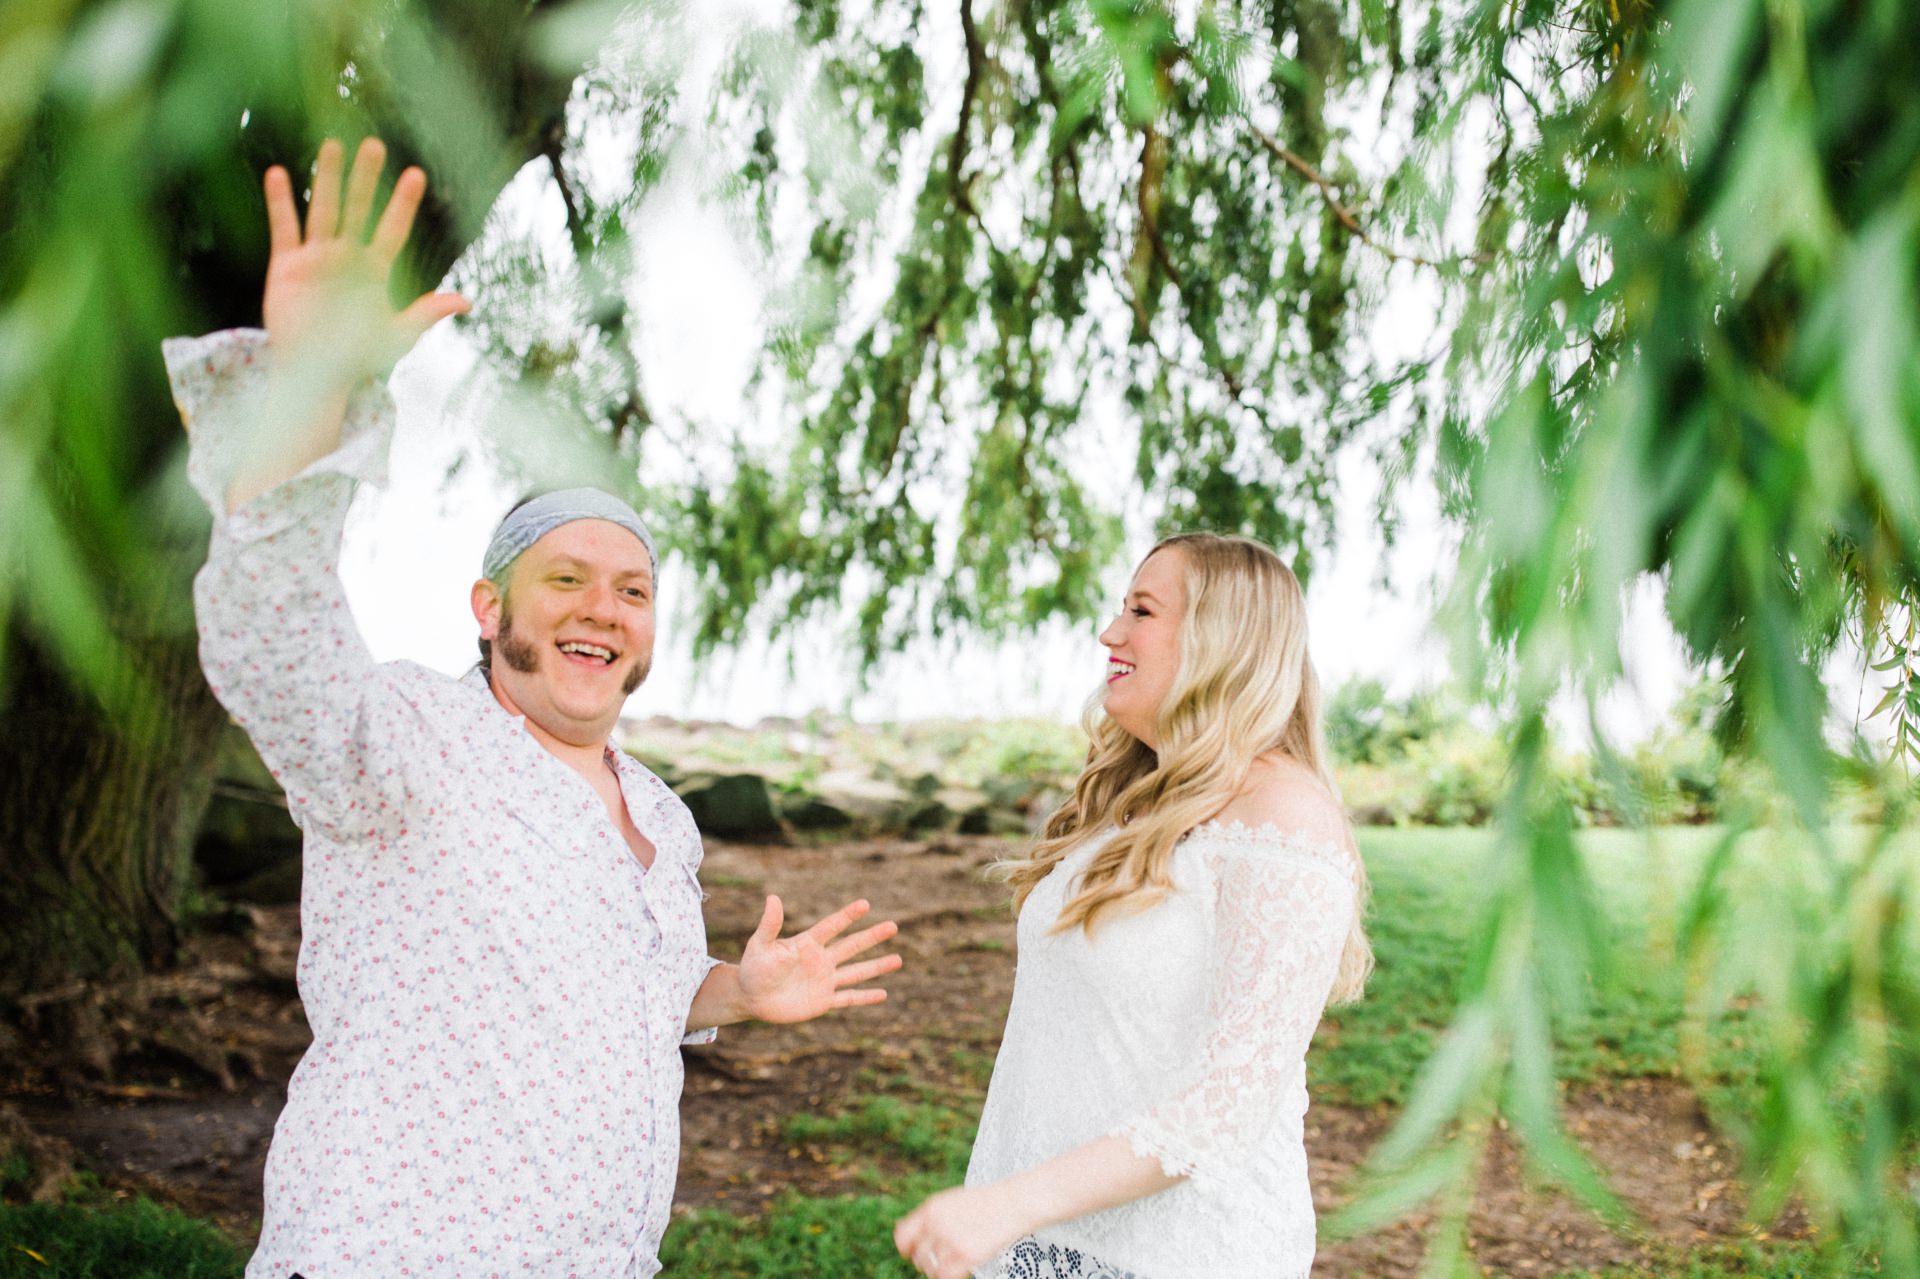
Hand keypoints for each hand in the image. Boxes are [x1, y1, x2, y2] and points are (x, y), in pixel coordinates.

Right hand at [262, 136, 467, 388]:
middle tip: (374, 144)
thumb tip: (467, 301)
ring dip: (327, 178)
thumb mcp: (396, 335)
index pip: (392, 230)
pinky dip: (280, 202)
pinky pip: (284, 228)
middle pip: (358, 209)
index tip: (417, 174)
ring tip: (332, 144)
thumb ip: (426, 313)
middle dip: (366, 178)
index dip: (403, 204)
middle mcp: (347, 257)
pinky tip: (278, 173)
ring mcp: (316, 259)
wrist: (315, 374)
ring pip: (323, 210)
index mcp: (375, 271)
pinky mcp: (287, 266)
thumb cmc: (358, 357)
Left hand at [735, 896, 899, 1024]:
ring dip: (877, 966)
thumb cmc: (753, 968)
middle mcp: (820, 960)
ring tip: (898, 959)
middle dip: (872, 937)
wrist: (750, 997)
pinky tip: (883, 994)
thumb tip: (773, 898)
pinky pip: (848, 998)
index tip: (865, 904)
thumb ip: (770, 925)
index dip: (847, 916)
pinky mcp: (822, 1001)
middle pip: (851, 946)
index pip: (831, 927)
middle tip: (894, 926)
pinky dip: (865, 997)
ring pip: (856, 972)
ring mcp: (824, 981)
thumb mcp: (760, 945)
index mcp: (807, 944)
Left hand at [894, 1183, 1024, 1278]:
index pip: (903, 1236)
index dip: (905, 1248)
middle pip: (916, 1255)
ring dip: (938, 1268)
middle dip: (925, 1260)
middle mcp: (936, 1224)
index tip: (912, 1252)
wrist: (1010, 1204)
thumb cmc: (981, 1204)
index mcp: (931, 1208)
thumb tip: (900, 1231)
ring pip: (929, 1267)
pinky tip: (959, 1269)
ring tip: (952, 1261)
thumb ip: (927, 1216)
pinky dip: (948, 1276)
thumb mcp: (949, 1201)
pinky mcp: (965, 1256)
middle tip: (942, 1257)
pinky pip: (943, 1276)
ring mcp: (950, 1240)